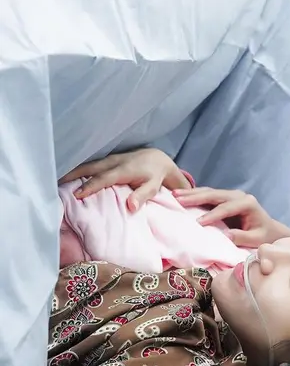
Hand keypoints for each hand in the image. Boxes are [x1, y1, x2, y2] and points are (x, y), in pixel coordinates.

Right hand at [59, 148, 190, 211]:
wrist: (158, 159)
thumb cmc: (156, 176)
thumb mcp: (154, 187)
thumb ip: (142, 196)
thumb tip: (131, 207)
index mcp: (124, 169)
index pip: (104, 178)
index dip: (91, 186)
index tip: (77, 195)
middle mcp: (114, 162)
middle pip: (90, 168)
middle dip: (73, 175)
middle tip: (55, 184)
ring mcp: (109, 159)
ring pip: (88, 165)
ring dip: (72, 171)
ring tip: (56, 180)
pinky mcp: (107, 160)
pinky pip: (91, 165)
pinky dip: (79, 170)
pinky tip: (68, 177)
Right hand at [173, 187, 289, 246]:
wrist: (269, 230)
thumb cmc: (263, 236)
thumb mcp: (256, 239)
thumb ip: (242, 237)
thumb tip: (225, 236)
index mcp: (248, 203)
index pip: (226, 208)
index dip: (212, 215)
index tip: (198, 223)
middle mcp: (239, 195)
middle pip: (215, 195)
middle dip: (196, 197)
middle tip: (178, 199)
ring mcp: (231, 195)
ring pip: (209, 192)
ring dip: (191, 193)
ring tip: (175, 195)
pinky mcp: (225, 198)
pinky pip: (208, 195)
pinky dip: (194, 195)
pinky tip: (181, 195)